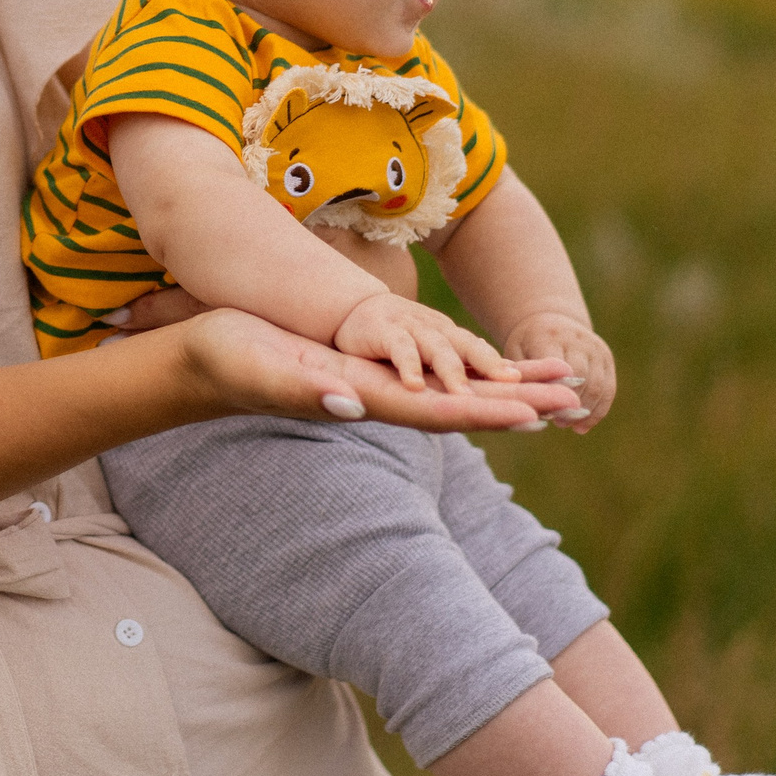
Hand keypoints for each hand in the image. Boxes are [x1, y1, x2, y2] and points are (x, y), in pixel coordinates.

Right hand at [172, 306, 577, 434]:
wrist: (199, 361)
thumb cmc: (226, 361)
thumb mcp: (265, 370)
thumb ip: (304, 391)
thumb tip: (352, 404)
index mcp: (359, 398)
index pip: (436, 410)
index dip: (486, 411)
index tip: (536, 414)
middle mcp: (374, 396)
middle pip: (458, 405)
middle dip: (517, 402)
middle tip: (575, 398)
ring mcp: (368, 384)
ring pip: (449, 390)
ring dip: (502, 389)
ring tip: (550, 385)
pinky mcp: (359, 368)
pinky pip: (426, 374)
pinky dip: (465, 374)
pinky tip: (485, 372)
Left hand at [504, 311, 614, 429]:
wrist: (549, 320)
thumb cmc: (525, 343)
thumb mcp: (514, 352)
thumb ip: (520, 375)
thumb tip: (528, 404)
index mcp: (549, 336)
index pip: (558, 367)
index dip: (556, 392)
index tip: (548, 414)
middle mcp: (576, 339)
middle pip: (582, 377)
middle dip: (573, 403)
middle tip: (560, 423)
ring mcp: (594, 347)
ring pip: (598, 384)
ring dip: (587, 410)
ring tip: (571, 427)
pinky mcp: (606, 356)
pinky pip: (608, 387)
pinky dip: (598, 410)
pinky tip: (584, 426)